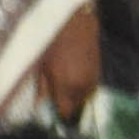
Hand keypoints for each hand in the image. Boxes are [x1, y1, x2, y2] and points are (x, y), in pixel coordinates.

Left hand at [41, 5, 99, 121]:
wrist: (78, 23)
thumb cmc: (55, 41)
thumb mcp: (43, 64)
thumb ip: (42, 87)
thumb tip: (39, 105)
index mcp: (66, 85)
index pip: (65, 112)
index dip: (57, 115)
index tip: (51, 114)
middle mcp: (82, 87)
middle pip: (75, 108)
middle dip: (65, 106)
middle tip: (55, 99)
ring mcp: (92, 80)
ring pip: (83, 99)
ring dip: (74, 98)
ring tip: (63, 86)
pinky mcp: (98, 74)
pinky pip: (89, 89)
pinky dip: (81, 89)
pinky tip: (73, 78)